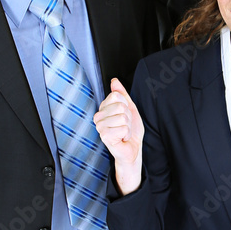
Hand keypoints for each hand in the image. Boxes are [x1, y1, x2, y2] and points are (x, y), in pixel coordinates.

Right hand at [93, 78, 143, 193]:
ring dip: (128, 126)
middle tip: (125, 125)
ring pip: (122, 117)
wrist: (132, 148)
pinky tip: (122, 138)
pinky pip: (123, 128)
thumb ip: (122, 94)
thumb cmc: (130, 130)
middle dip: (128, 117)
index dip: (126, 105)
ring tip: (123, 132)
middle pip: (120, 106)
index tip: (125, 115)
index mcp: (103, 108)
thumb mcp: (129, 108)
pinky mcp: (104, 136)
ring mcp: (100, 126)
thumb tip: (114, 81)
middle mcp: (98, 116)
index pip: (117, 96)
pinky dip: (127, 134)